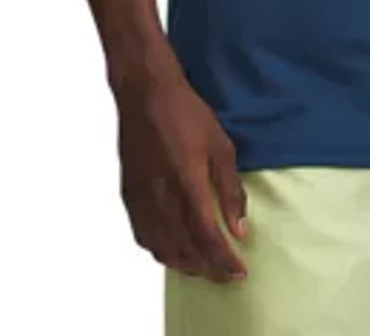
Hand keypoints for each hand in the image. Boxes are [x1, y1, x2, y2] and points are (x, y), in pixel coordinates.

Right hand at [115, 72, 247, 282]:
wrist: (146, 94)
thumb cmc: (187, 114)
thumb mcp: (221, 146)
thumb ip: (230, 190)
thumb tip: (239, 228)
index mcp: (187, 180)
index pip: (206, 236)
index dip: (223, 260)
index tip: (240, 272)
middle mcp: (161, 195)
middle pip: (184, 249)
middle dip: (208, 269)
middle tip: (226, 275)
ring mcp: (142, 197)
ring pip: (161, 248)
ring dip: (185, 264)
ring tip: (205, 267)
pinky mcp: (129, 196)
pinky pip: (143, 236)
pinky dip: (161, 251)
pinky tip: (174, 250)